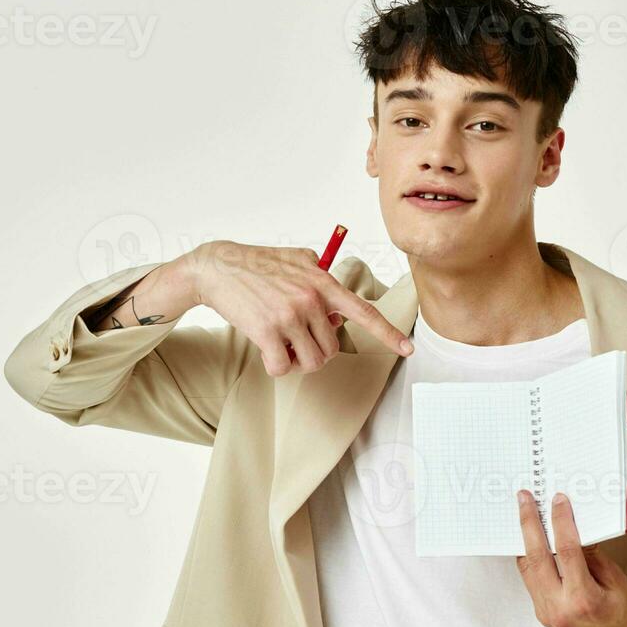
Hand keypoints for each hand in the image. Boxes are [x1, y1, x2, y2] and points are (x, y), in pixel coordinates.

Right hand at [186, 240, 412, 375]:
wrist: (218, 267)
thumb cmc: (259, 264)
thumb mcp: (299, 260)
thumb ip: (323, 280)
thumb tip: (339, 312)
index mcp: (323, 282)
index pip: (364, 312)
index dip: (388, 333)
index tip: (408, 349)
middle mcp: (311, 299)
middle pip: (332, 348)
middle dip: (316, 351)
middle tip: (296, 340)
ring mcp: (290, 315)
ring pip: (311, 362)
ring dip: (297, 362)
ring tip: (282, 346)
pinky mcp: (267, 331)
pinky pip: (282, 367)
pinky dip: (276, 367)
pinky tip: (267, 352)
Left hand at [514, 490, 626, 626]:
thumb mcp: (617, 580)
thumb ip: (592, 555)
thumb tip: (574, 528)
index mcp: (584, 599)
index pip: (566, 551)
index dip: (561, 521)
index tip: (558, 501)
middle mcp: (560, 608)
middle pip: (537, 558)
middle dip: (528, 524)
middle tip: (524, 499)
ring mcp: (547, 614)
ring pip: (528, 569)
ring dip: (524, 540)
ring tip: (524, 514)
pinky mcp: (543, 614)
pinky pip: (531, 580)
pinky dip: (530, 558)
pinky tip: (531, 541)